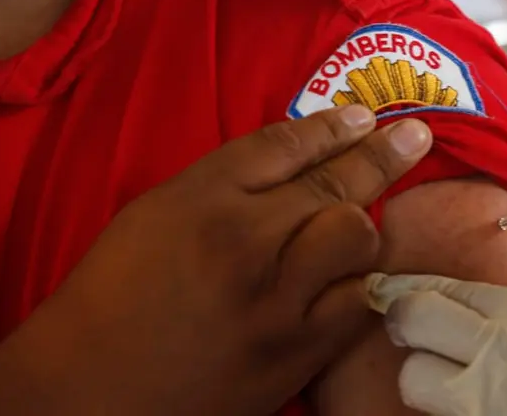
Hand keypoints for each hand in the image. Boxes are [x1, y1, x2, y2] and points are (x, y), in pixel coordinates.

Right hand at [0, 106, 432, 415]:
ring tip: (360, 221)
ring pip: (356, 237)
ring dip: (362, 225)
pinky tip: (358, 274)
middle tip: (414, 137)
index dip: (331, 126)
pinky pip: (358, 300)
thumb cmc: (113, 298)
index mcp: (201, 198)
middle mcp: (246, 240)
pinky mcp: (296, 351)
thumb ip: (223, 182)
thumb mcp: (154, 215)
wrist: (92, 392)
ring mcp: (277, 299)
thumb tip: (296, 155)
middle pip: (333, 182)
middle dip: (382, 153)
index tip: (363, 117)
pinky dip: (360, 283)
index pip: (284, 145)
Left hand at [367, 274, 506, 415]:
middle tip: (416, 328)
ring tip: (452, 375)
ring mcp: (488, 403)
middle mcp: (500, 352)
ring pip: (417, 378)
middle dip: (406, 322)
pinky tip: (480, 402)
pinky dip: (453, 408)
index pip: (440, 287)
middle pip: (412, 323)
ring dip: (427, 374)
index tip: (384, 287)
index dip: (403, 286)